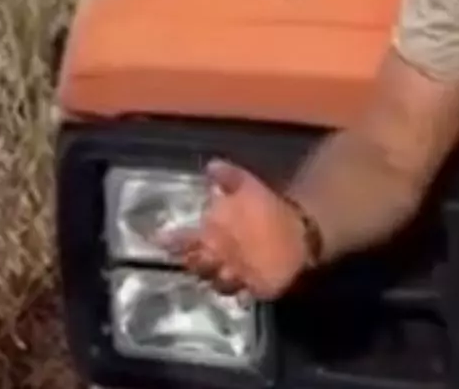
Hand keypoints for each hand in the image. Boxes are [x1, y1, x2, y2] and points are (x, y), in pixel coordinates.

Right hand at [163, 159, 312, 300]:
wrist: (298, 229)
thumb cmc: (269, 208)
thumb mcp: (248, 187)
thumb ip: (229, 176)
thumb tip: (209, 164)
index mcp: (211, 232)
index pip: (183, 240)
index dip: (171, 241)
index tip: (159, 239)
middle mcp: (218, 254)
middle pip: (195, 264)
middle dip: (196, 262)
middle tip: (202, 255)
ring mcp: (234, 273)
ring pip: (215, 281)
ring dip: (218, 277)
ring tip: (227, 269)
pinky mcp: (252, 287)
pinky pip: (240, 295)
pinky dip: (240, 293)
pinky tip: (244, 287)